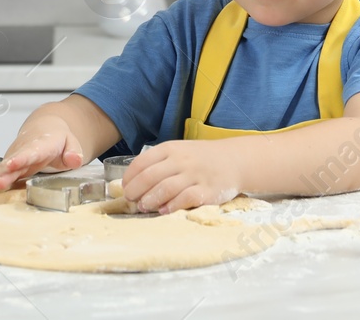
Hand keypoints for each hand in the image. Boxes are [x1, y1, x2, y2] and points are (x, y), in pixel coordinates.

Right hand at [0, 114, 86, 192]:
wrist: (45, 126)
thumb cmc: (57, 137)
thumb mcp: (71, 142)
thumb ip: (74, 151)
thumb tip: (74, 160)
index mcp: (42, 144)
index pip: (31, 152)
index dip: (21, 159)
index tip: (12, 165)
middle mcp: (25, 148)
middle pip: (13, 161)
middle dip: (4, 173)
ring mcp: (16, 154)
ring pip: (5, 166)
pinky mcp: (11, 161)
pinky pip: (2, 170)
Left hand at [120, 139, 241, 212]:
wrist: (234, 160)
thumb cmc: (200, 158)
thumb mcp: (179, 151)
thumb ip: (159, 163)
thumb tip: (134, 182)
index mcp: (170, 148)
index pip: (142, 162)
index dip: (130, 177)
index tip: (125, 187)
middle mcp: (181, 160)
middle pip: (150, 176)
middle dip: (136, 190)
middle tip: (130, 199)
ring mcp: (195, 175)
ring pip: (165, 188)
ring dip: (150, 200)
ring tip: (143, 207)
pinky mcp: (207, 190)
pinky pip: (185, 199)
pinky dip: (171, 206)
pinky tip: (164, 211)